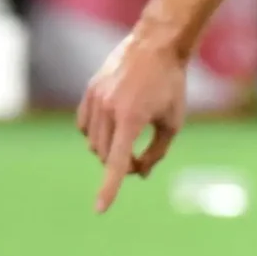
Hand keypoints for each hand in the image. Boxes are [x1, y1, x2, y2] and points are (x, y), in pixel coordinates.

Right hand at [77, 30, 187, 212]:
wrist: (156, 46)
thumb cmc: (171, 85)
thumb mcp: (173, 122)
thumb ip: (157, 151)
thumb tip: (140, 174)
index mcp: (132, 118)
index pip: (118, 162)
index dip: (110, 188)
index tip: (100, 209)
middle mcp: (108, 110)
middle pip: (106, 156)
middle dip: (122, 166)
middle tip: (142, 163)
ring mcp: (95, 100)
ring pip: (93, 143)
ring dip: (109, 151)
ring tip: (131, 141)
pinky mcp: (88, 93)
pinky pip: (84, 126)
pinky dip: (95, 135)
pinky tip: (111, 129)